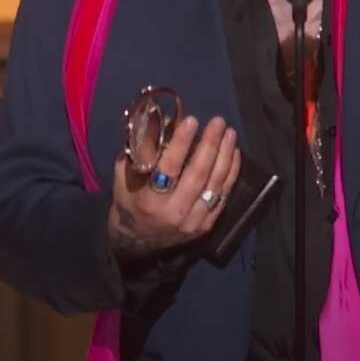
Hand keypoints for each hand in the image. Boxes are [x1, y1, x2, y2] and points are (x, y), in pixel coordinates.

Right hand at [106, 115, 241, 260]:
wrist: (138, 240)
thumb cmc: (130, 200)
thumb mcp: (126, 175)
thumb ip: (143, 150)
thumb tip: (166, 120)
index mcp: (149, 200)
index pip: (169, 168)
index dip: (181, 143)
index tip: (192, 120)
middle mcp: (173, 213)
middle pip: (197, 175)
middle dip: (210, 145)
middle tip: (218, 122)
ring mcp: (192, 221)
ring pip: (214, 185)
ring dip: (225, 156)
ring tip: (229, 133)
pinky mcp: (206, 225)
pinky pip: (223, 196)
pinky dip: (231, 172)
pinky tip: (234, 152)